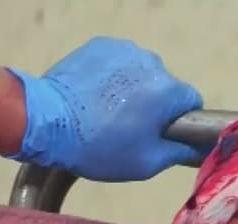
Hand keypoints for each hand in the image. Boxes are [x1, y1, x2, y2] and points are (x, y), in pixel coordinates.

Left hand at [8, 36, 202, 180]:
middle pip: (165, 85)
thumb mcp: (145, 163)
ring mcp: (124, 50)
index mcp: (167, 90)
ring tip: (107, 111)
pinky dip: (112, 76)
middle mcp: (151, 62)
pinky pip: (118, 62)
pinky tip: (94, 95)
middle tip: (129, 127)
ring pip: (141, 73)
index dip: (180, 120)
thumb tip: (191, 147)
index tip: (160, 134)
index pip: (191, 101)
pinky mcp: (101, 45)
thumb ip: (177, 152)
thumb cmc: (98, 147)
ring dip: (133, 88)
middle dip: (154, 104)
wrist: (46, 122)